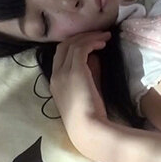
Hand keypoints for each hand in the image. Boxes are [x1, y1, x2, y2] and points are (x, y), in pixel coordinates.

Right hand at [49, 31, 110, 147]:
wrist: (88, 127)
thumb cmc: (91, 112)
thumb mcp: (88, 87)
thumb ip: (89, 71)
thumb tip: (95, 55)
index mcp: (55, 80)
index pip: (61, 54)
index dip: (76, 43)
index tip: (92, 41)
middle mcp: (55, 75)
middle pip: (64, 46)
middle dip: (82, 36)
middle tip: (99, 34)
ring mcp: (62, 73)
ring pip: (72, 44)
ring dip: (90, 37)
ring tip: (105, 36)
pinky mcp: (74, 72)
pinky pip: (81, 48)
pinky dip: (92, 42)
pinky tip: (103, 43)